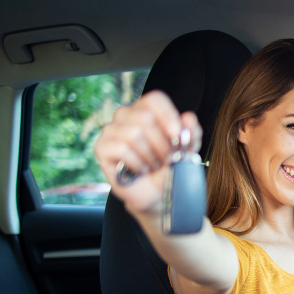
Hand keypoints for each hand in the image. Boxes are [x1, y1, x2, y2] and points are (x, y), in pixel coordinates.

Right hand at [94, 90, 201, 217]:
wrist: (157, 194)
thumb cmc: (169, 168)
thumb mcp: (187, 150)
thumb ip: (191, 133)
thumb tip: (188, 117)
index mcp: (146, 110)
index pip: (154, 99)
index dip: (168, 117)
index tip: (178, 137)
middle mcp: (126, 115)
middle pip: (145, 117)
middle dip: (162, 144)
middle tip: (167, 159)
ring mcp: (111, 130)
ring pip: (133, 133)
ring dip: (150, 155)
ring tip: (154, 166)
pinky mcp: (102, 147)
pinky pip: (121, 148)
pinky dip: (137, 163)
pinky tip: (141, 170)